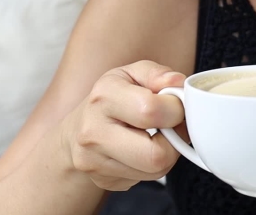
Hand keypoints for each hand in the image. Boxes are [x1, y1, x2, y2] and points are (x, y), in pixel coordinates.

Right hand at [61, 61, 186, 190]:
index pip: (152, 111)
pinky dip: (152, 166)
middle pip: (156, 155)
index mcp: (104, 97)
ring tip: (155, 136)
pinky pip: (146, 179)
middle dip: (174, 141)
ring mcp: (95, 162)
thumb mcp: (132, 74)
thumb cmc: (111, 98)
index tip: (175, 106)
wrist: (77, 129)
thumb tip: (177, 83)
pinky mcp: (104, 181)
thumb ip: (158, 74)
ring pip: (156, 171)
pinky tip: (142, 149)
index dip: (176, 109)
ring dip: (165, 154)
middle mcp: (94, 132)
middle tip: (170, 127)